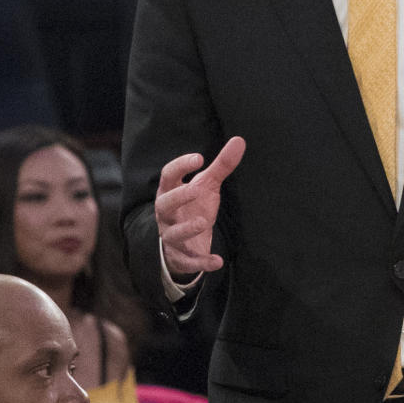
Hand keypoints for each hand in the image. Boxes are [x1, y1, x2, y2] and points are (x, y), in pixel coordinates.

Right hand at [155, 136, 244, 278]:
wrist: (184, 243)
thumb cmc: (193, 207)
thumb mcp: (207, 186)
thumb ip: (221, 166)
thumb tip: (240, 140)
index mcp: (170, 193)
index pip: (168, 176)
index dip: (180, 166)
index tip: (199, 157)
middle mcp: (166, 215)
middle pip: (164, 205)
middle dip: (178, 197)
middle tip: (197, 190)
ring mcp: (171, 236)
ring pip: (172, 234)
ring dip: (187, 229)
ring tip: (204, 221)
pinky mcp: (181, 257)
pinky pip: (188, 261)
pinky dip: (201, 262)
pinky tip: (217, 261)